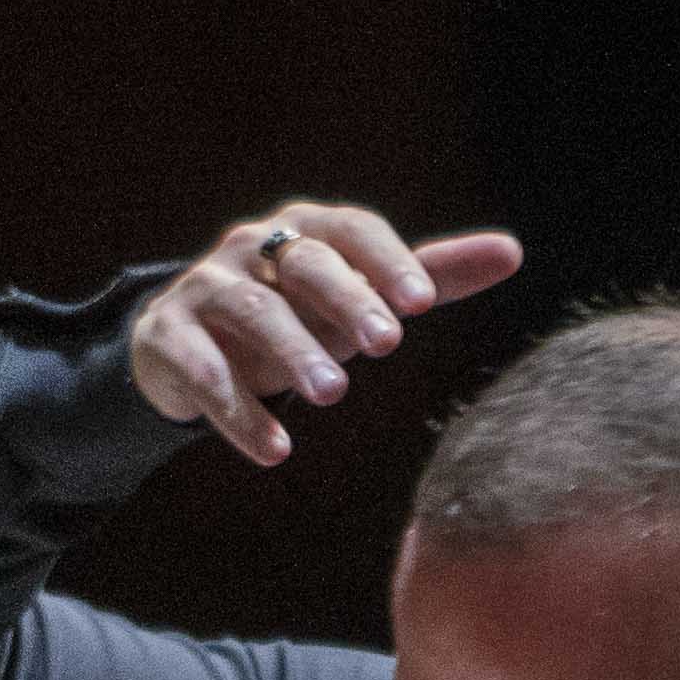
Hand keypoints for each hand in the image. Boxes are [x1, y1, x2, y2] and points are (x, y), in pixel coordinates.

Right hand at [130, 201, 524, 468]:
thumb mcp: (358, 298)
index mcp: (306, 230)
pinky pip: (204, 371)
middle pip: (303, 263)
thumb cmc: (294, 315)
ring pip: (253, 312)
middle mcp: (251, 248)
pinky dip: (238, 412)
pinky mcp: (167, 337)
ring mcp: (205, 289)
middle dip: (345, 300)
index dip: (386, 261)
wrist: (180, 344)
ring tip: (334, 394)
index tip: (422, 302)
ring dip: (294, 352)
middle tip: (389, 344)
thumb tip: (512, 252)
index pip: (352, 231)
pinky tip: (275, 450)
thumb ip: (429, 277)